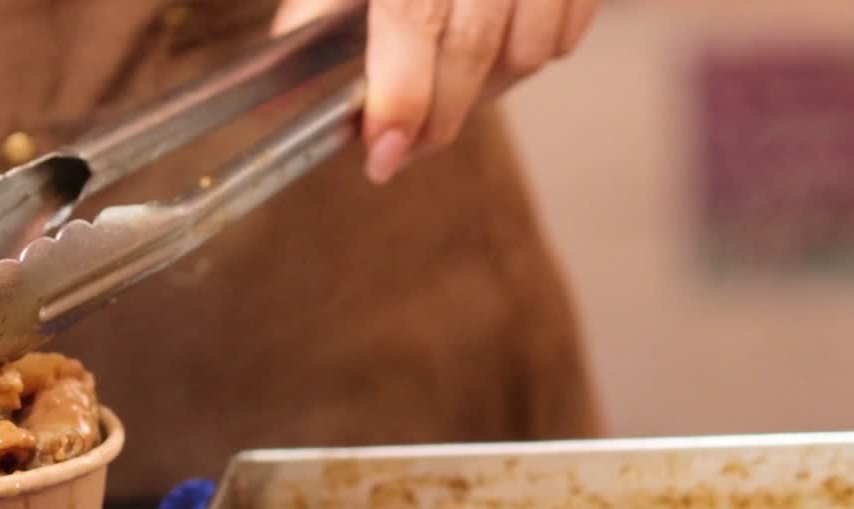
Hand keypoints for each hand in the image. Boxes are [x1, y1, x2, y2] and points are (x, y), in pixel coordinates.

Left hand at [274, 0, 597, 183]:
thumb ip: (319, 7)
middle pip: (473, 49)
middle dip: (437, 117)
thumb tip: (289, 88)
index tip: (383, 148)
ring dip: (484, 91)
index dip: (402, 94)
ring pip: (526, 53)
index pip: (414, 17)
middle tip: (404, 149)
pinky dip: (528, 56)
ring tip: (447, 93)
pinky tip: (493, 49)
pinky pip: (563, 37)